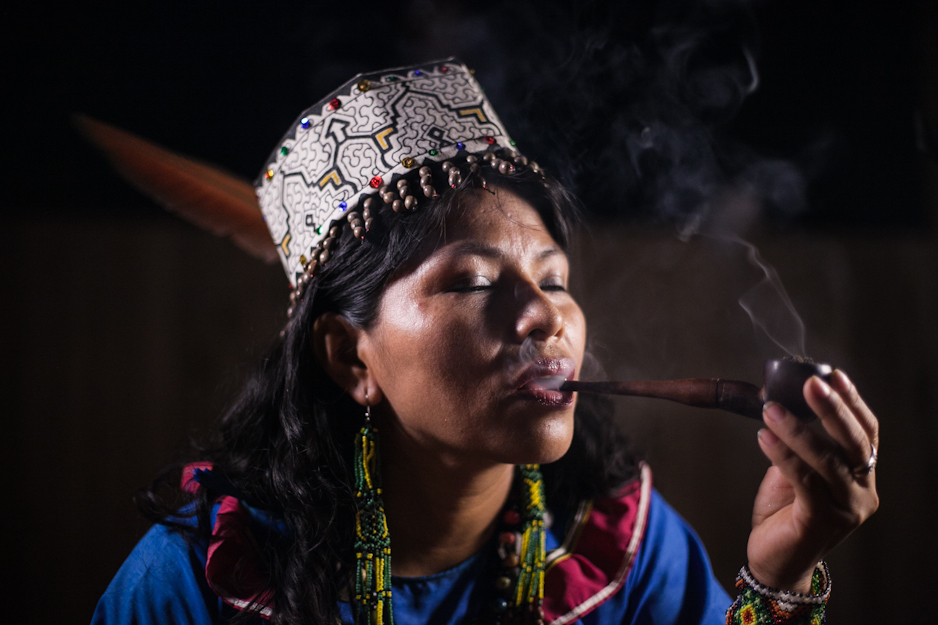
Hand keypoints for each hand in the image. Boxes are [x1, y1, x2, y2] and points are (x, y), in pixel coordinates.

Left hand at [746, 370, 878, 592]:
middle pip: (854, 442)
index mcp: (861, 475)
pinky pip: (803, 481)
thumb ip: (798, 441)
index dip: (853, 402)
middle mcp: (862, 491)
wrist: (776, 560)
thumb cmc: (786, 511)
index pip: (867, 432)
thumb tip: (780, 399)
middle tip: (811, 384)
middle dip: (833, 409)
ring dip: (798, 430)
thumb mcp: (795, 469)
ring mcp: (845, 509)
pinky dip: (783, 455)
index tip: (834, 375)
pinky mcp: (820, 521)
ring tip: (772, 409)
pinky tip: (764, 437)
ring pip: (826, 460)